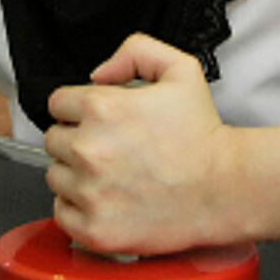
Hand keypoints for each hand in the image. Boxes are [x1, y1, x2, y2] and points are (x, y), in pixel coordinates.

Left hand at [41, 33, 244, 255]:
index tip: (100, 121)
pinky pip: (61, 213)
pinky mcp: (94, 229)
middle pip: (54, 140)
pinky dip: (78, 208)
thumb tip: (99, 72)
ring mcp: (90, 192)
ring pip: (55, 176)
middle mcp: (89, 150)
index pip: (58, 103)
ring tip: (112, 175)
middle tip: (110, 148)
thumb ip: (136, 51)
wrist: (225, 189)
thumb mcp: (180, 69)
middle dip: (77, 140)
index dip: (80, 109)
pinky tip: (107, 200)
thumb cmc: (203, 136)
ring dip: (76, 175)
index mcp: (102, 108)